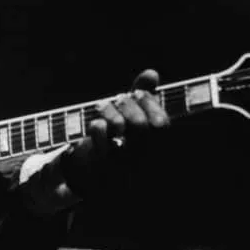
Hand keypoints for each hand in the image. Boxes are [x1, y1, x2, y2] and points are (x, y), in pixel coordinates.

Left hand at [60, 69, 168, 197]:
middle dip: (127, 104)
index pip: (161, 126)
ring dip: (109, 110)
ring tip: (103, 107)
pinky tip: (96, 123)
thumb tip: (152, 73)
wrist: (88, 176)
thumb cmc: (115, 141)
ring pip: (118, 130)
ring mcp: (120, 168)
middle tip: (117, 99)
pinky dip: (97, 125)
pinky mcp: (98, 169)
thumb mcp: (130, 119)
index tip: (137, 93)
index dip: (150, 104)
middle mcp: (141, 163)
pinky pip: (97, 140)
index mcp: (155, 152)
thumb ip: (143, 96)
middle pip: (140, 126)